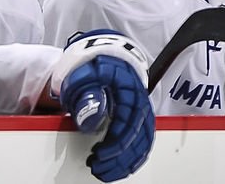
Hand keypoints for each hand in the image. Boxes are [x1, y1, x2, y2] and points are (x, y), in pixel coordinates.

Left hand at [52, 31, 153, 182]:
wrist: (101, 52)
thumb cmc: (91, 62)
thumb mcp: (83, 73)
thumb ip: (85, 94)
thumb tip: (88, 122)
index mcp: (130, 91)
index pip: (129, 125)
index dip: (115, 144)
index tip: (99, 154)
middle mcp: (140, 103)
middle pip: (138, 139)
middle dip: (118, 159)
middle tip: (98, 168)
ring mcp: (141, 111)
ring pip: (142, 144)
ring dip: (125, 162)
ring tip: (104, 172)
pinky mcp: (138, 118)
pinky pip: (142, 143)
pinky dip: (132, 159)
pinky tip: (119, 167)